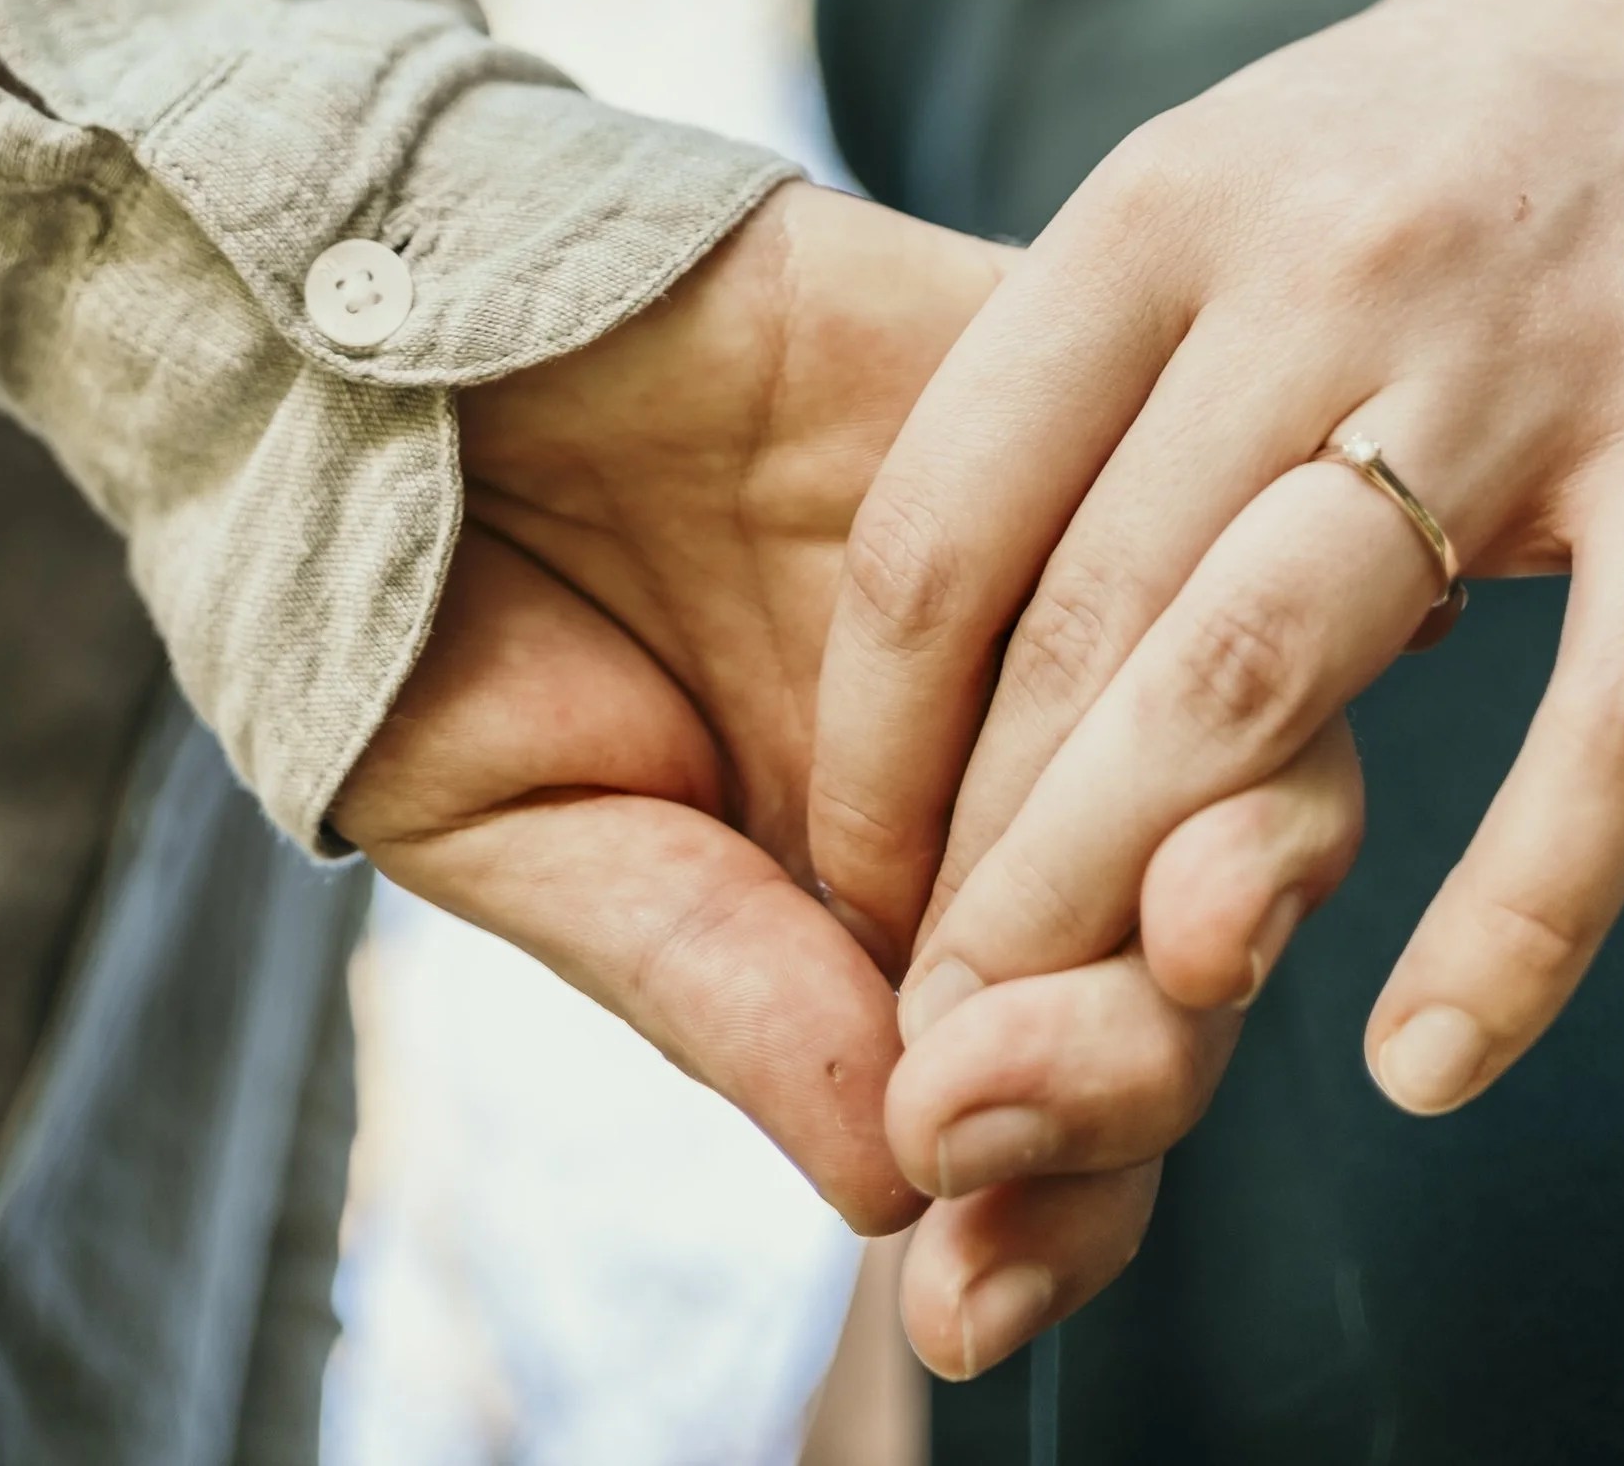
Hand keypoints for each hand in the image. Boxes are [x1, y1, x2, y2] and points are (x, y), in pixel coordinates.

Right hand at [336, 177, 1362, 1310]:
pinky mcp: (1058, 377)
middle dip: (1128, 1067)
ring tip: (1173, 933)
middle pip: (1187, 951)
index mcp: (894, 895)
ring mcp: (1061, 569)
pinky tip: (1218, 673)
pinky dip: (1206, 600)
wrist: (366, 324)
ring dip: (1223, 870)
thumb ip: (719, 982)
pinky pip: (1196, 495)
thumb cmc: (424, 597)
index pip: (1060, 1090)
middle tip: (985, 1096)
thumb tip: (899, 1181)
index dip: (1048, 1213)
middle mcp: (1016, 752)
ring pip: (1257, 743)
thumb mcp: (529, 835)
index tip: (964, 1299)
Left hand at [815, 0, 1623, 1170]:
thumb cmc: (1415, 139)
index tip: (843, 887)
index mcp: (1159, 209)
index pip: (951, 516)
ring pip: (1285, 671)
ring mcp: (1520, 350)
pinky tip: (1429, 1061)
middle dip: (987, 866)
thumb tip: (929, 685)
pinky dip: (1520, 910)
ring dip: (1159, 896)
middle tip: (933, 1050)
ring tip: (1087, 1063)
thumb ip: (1086, 395)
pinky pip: (1617, 717)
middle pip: (1090, 620)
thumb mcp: (1214, 196)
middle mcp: (1314, 266)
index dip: (875, 737)